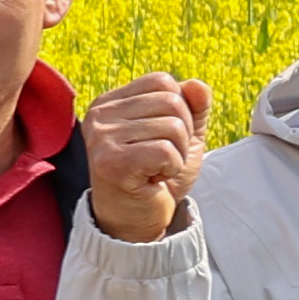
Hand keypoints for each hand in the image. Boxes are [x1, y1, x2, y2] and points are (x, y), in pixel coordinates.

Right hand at [81, 72, 211, 242]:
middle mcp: (100, 115)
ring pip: (173, 127)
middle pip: (172, 101)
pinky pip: (166, 151)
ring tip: (156, 169)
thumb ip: (194, 107)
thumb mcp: (184, 135)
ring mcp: (101, 138)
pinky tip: (153, 179)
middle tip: (163, 158)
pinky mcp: (111, 161)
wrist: (138, 218)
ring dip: (178, 154)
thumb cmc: (156, 175)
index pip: (162, 81)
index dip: (181, 109)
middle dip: (183, 134)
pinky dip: (172, 167)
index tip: (165, 137)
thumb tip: (198, 85)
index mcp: (111, 102)